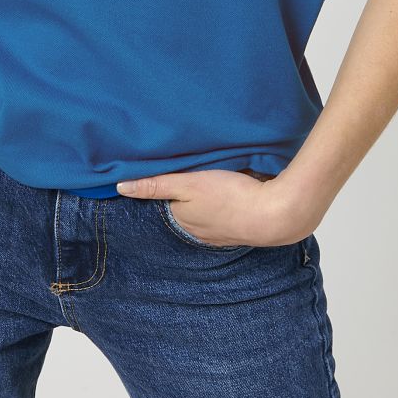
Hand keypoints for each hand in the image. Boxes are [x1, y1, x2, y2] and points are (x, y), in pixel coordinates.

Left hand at [116, 166, 312, 246]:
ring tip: (213, 177)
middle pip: (186, 205)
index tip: (171, 165)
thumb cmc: (231, 196)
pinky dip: (226, 202)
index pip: (166, 198)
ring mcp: (221, 232)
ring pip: (207, 210)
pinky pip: (227, 212)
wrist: (277, 213)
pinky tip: (232, 189)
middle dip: (188, 191)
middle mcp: (199, 231)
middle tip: (195, 168)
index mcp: (183, 220)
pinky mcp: (241, 226)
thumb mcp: (189, 185)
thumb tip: (120, 187)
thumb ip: (156, 184)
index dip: (168, 181)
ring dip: (208, 196)